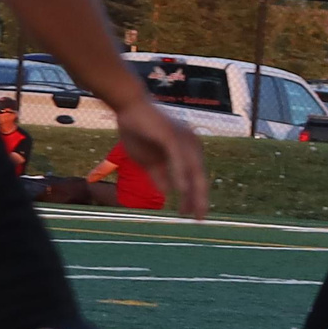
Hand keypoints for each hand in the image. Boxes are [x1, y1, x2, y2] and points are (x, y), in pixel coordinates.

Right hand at [113, 99, 209, 219]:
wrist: (127, 108)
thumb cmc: (137, 132)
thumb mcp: (149, 162)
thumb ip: (159, 176)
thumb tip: (168, 193)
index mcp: (186, 151)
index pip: (195, 178)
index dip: (195, 197)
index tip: (193, 216)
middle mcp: (190, 145)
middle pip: (199, 176)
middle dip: (200, 199)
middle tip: (199, 220)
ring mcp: (183, 140)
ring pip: (192, 170)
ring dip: (193, 192)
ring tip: (192, 211)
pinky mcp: (172, 135)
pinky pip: (179, 159)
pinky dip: (181, 175)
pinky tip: (181, 191)